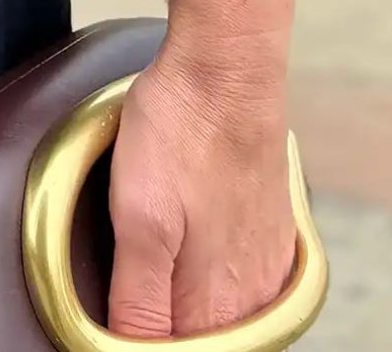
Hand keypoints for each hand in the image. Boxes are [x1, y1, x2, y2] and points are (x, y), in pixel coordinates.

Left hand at [104, 31, 297, 338]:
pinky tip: (192, 258)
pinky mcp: (273, 232)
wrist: (227, 67)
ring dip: (189, 309)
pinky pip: (246, 283)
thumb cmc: (182, 132)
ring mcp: (268, 263)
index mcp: (217, 302)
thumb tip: (132, 348)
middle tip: (127, 295)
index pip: (174, 351)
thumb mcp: (139, 218)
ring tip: (153, 278)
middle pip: (203, 338)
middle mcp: (252, 294)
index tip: (117, 313)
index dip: (140, 340)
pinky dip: (215, 283)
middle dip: (165, 328)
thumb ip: (138, 298)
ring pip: (226, 315)